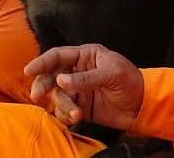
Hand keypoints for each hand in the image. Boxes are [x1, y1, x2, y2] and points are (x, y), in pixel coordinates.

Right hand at [25, 44, 144, 129]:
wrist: (143, 106)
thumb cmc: (131, 82)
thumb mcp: (112, 75)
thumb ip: (86, 79)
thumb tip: (61, 80)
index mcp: (86, 56)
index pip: (58, 56)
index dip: (42, 62)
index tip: (29, 70)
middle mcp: (78, 71)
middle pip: (51, 76)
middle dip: (44, 85)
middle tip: (38, 96)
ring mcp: (78, 89)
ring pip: (57, 95)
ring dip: (62, 105)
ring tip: (76, 113)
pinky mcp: (80, 106)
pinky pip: (63, 110)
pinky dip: (65, 115)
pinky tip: (76, 117)